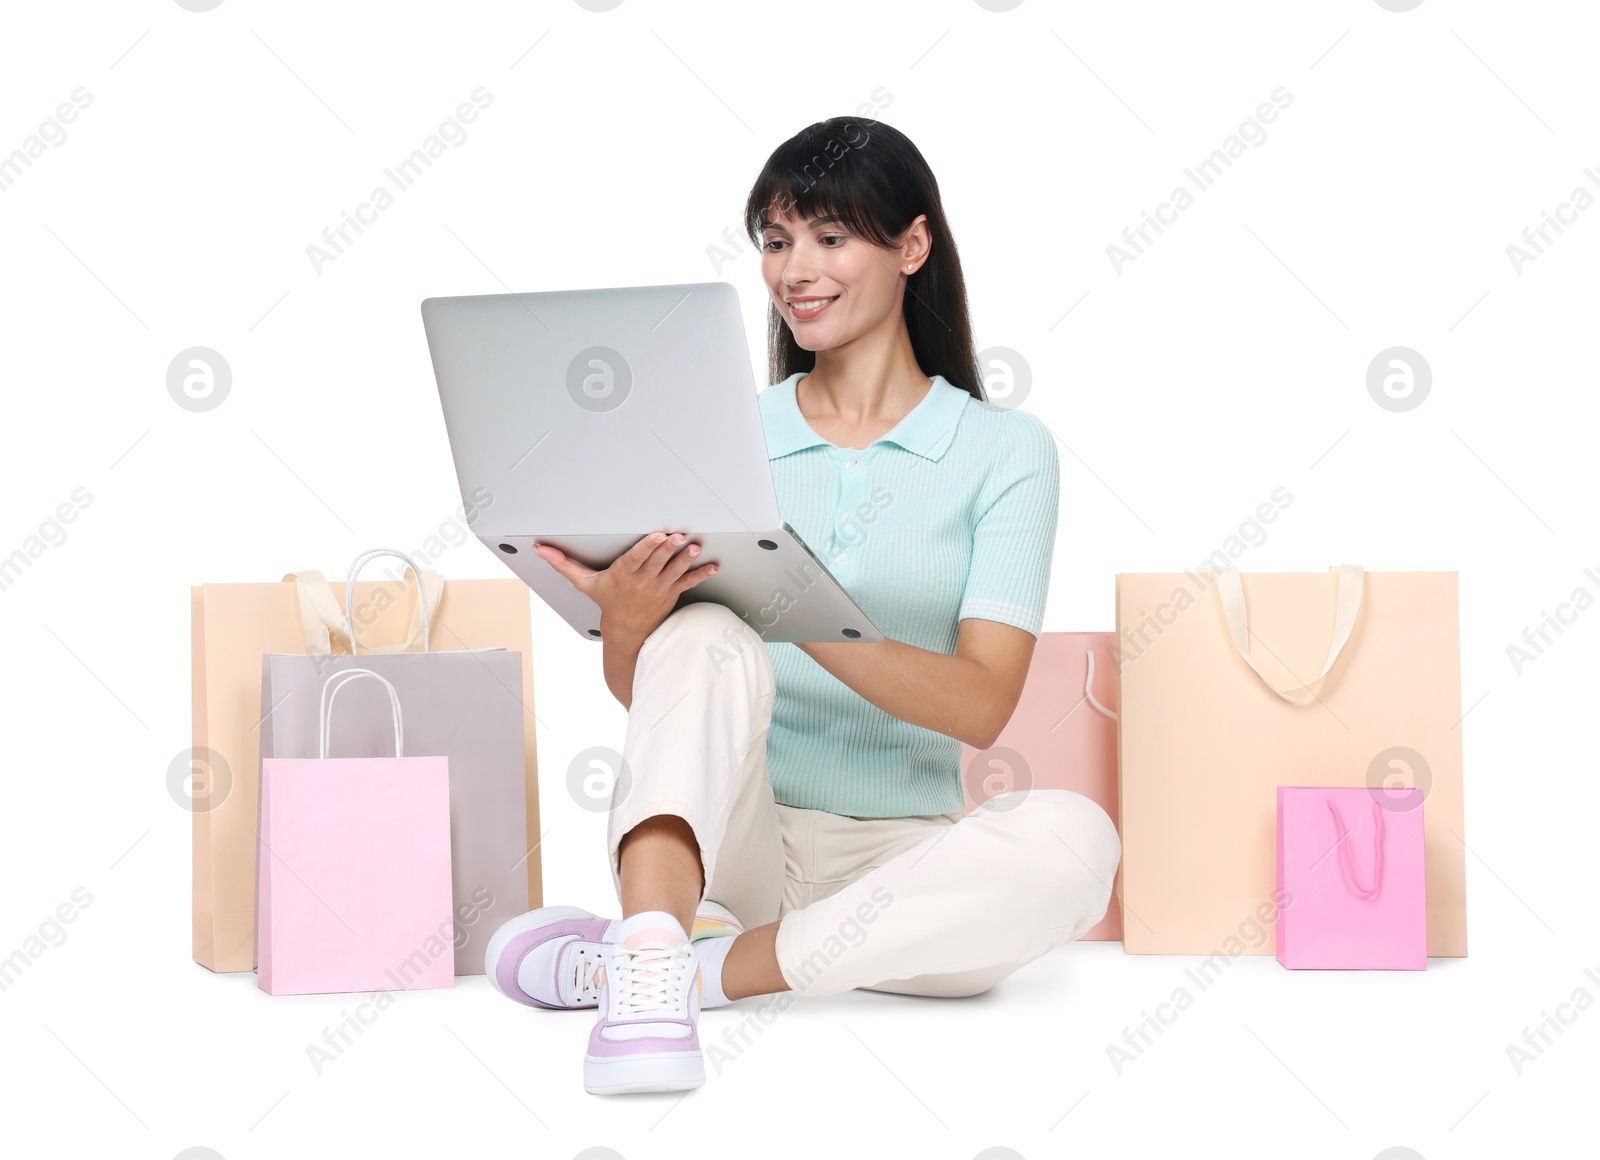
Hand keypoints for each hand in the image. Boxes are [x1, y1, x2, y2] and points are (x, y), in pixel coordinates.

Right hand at [533, 531, 717, 642]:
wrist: (626, 631)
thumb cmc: (607, 602)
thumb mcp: (584, 583)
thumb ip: (564, 564)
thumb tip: (540, 550)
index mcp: (623, 575)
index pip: (636, 558)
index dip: (647, 547)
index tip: (657, 536)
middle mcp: (642, 582)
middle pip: (657, 562)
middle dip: (668, 549)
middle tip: (679, 536)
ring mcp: (659, 588)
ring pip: (674, 570)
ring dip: (685, 559)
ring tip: (695, 548)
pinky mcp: (672, 593)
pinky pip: (688, 582)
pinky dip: (701, 574)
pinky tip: (712, 566)